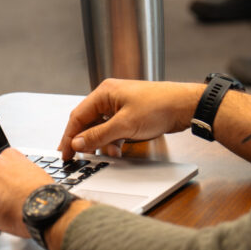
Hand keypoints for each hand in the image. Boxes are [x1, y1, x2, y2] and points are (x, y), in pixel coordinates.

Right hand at [58, 79, 203, 159]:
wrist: (184, 106)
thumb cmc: (159, 106)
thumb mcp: (125, 125)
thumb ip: (98, 135)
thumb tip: (78, 143)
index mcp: (104, 93)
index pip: (78, 116)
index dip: (69, 136)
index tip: (65, 152)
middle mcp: (110, 97)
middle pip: (88, 122)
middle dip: (85, 140)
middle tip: (78, 156)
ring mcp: (120, 106)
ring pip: (101, 127)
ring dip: (101, 142)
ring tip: (107, 153)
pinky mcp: (130, 115)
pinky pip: (113, 129)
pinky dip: (113, 140)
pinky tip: (117, 150)